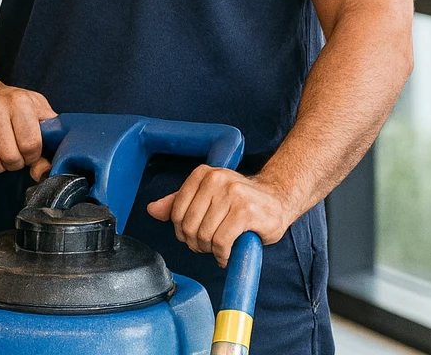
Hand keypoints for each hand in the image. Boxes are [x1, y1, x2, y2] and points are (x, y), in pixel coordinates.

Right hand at [0, 82, 56, 179]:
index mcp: (19, 101)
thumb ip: (49, 141)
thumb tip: (44, 170)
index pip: (31, 145)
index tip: (28, 152)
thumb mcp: (37, 113)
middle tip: (13, 155)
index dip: (32, 156)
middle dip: (14, 163)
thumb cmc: (10, 105)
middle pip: (10, 156)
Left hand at [145, 166, 293, 267]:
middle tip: (207, 246)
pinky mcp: (246, 213)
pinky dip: (222, 255)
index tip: (194, 236)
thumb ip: (179, 202)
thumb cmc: (241, 201)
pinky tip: (227, 254)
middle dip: (196, 243)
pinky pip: (221, 242)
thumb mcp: (208, 197)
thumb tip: (152, 210)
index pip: (176, 211)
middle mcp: (216, 180)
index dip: (182, 231)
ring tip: (219, 248)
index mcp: (203, 174)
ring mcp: (232, 195)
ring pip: (204, 235)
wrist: (278, 200)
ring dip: (210, 250)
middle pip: (188, 225)